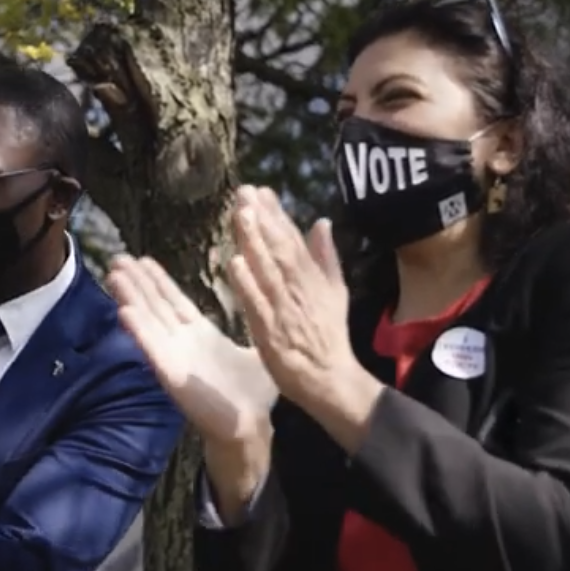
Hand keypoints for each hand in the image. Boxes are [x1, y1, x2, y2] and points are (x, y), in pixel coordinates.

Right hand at [105, 255, 277, 444]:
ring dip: (131, 299)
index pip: (175, 301)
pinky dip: (138, 331)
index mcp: (202, 334)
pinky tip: (123, 312)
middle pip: (155, 306)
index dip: (158, 281)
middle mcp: (183, 343)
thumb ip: (256, 326)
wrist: (251, 427)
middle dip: (137, 282)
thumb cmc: (255, 393)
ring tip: (114, 275)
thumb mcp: (258, 350)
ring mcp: (174, 357)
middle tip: (119, 258)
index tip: (142, 260)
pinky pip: (152, 350)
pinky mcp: (172, 375)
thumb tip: (268, 306)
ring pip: (148, 322)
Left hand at [227, 186, 381, 450]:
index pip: (292, 240)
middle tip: (244, 192)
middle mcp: (300, 290)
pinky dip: (247, 284)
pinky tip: (234, 263)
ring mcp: (285, 310)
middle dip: (262, 219)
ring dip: (254, 242)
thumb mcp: (336, 292)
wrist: (332, 380)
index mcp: (313, 279)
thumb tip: (321, 222)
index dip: (276, 215)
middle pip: (279, 249)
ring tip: (239, 216)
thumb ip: (326, 257)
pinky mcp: (272, 332)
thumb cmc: (328, 337)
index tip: (260, 190)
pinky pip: (257, 305)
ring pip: (268, 271)